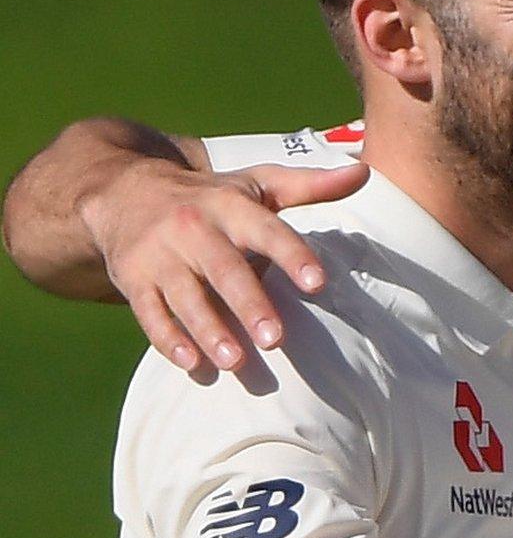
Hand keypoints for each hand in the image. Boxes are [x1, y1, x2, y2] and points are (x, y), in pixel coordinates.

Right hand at [83, 161, 368, 371]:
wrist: (123, 194)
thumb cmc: (210, 197)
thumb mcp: (257, 183)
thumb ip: (310, 185)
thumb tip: (364, 174)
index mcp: (229, 205)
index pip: (266, 231)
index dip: (292, 255)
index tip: (318, 284)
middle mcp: (192, 228)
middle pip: (224, 270)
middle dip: (249, 305)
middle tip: (276, 339)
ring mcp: (158, 256)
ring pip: (185, 297)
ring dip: (209, 330)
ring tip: (235, 361)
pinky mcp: (132, 280)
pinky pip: (149, 313)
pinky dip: (168, 339)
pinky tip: (190, 364)